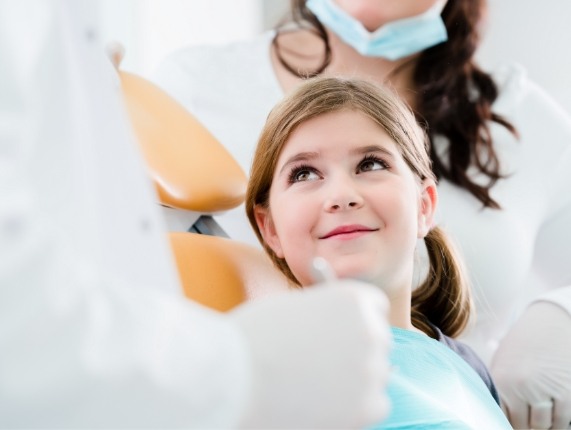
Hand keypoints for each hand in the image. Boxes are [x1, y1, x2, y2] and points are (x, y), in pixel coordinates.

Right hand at [231, 281, 391, 428]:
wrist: (230, 374)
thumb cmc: (251, 337)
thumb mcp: (292, 308)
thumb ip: (324, 314)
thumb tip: (338, 331)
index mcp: (352, 298)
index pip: (375, 307)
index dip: (357, 320)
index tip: (343, 333)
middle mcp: (369, 330)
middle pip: (377, 341)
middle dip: (356, 350)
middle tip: (324, 364)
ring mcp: (370, 369)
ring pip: (375, 374)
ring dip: (354, 379)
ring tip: (314, 384)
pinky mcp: (366, 407)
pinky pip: (375, 405)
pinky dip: (355, 407)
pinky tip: (323, 403)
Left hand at [491, 301, 570, 428]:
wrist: (548, 323)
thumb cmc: (522, 345)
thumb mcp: (502, 361)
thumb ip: (499, 387)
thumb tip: (492, 411)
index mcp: (501, 382)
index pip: (504, 418)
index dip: (511, 423)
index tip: (516, 421)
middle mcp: (521, 388)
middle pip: (526, 425)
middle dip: (529, 426)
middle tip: (532, 421)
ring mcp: (545, 390)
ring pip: (546, 425)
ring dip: (547, 425)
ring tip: (545, 418)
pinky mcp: (567, 390)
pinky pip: (565, 419)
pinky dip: (562, 421)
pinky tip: (558, 414)